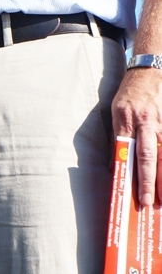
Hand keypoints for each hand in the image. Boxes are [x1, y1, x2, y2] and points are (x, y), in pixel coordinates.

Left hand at [112, 67, 161, 204]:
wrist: (148, 71)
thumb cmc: (129, 94)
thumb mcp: (116, 111)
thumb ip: (118, 136)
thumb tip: (116, 163)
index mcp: (125, 118)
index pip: (125, 150)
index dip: (127, 171)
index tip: (127, 191)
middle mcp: (144, 122)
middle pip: (148, 156)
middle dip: (148, 181)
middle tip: (147, 202)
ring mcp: (160, 123)